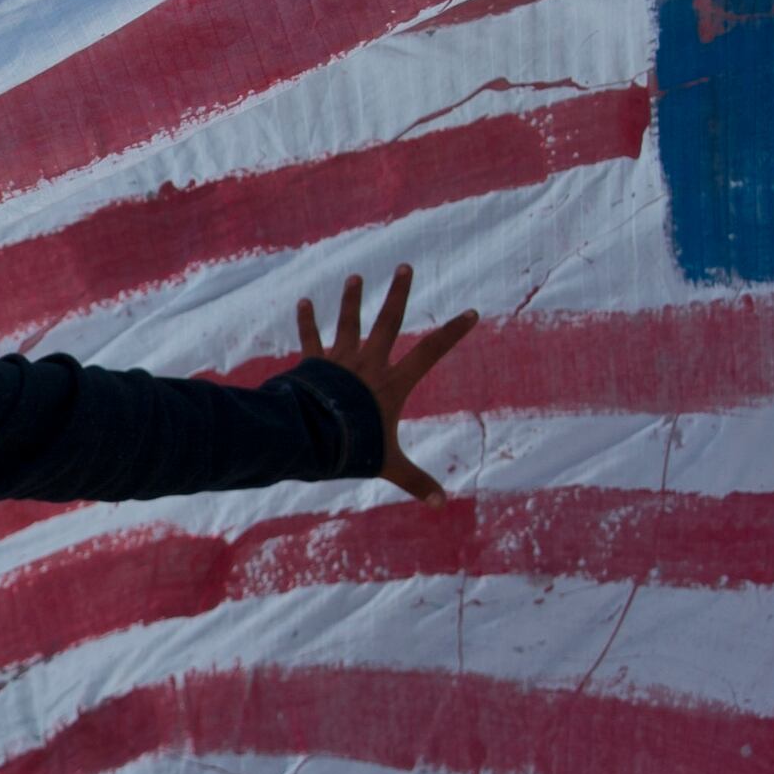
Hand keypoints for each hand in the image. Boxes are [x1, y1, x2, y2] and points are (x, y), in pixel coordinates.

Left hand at [296, 265, 476, 503]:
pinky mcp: (314, 364)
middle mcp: (369, 364)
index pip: (430, 352)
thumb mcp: (389, 464)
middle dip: (398, 294)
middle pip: (388, 321)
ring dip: (352, 300)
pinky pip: (311, 338)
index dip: (452, 332)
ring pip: (349, 322)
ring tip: (356, 277)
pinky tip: (304, 302)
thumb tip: (443, 506)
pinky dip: (307, 321)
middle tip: (405, 267)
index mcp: (392, 383)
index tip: (470, 312)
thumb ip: (416, 482)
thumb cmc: (353, 449)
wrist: (312, 437)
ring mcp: (340, 361)